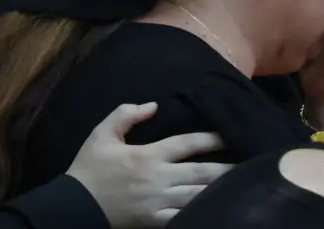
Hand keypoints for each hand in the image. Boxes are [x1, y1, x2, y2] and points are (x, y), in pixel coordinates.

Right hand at [66, 103, 231, 227]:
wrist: (74, 206)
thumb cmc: (89, 168)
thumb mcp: (101, 134)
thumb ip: (126, 114)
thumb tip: (153, 105)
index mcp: (149, 155)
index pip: (188, 143)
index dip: (211, 138)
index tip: (228, 135)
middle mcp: (159, 178)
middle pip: (202, 171)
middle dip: (227, 168)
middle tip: (249, 164)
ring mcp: (158, 202)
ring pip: (198, 195)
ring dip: (220, 190)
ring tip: (241, 185)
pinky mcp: (154, 221)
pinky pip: (183, 217)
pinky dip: (202, 213)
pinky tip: (217, 209)